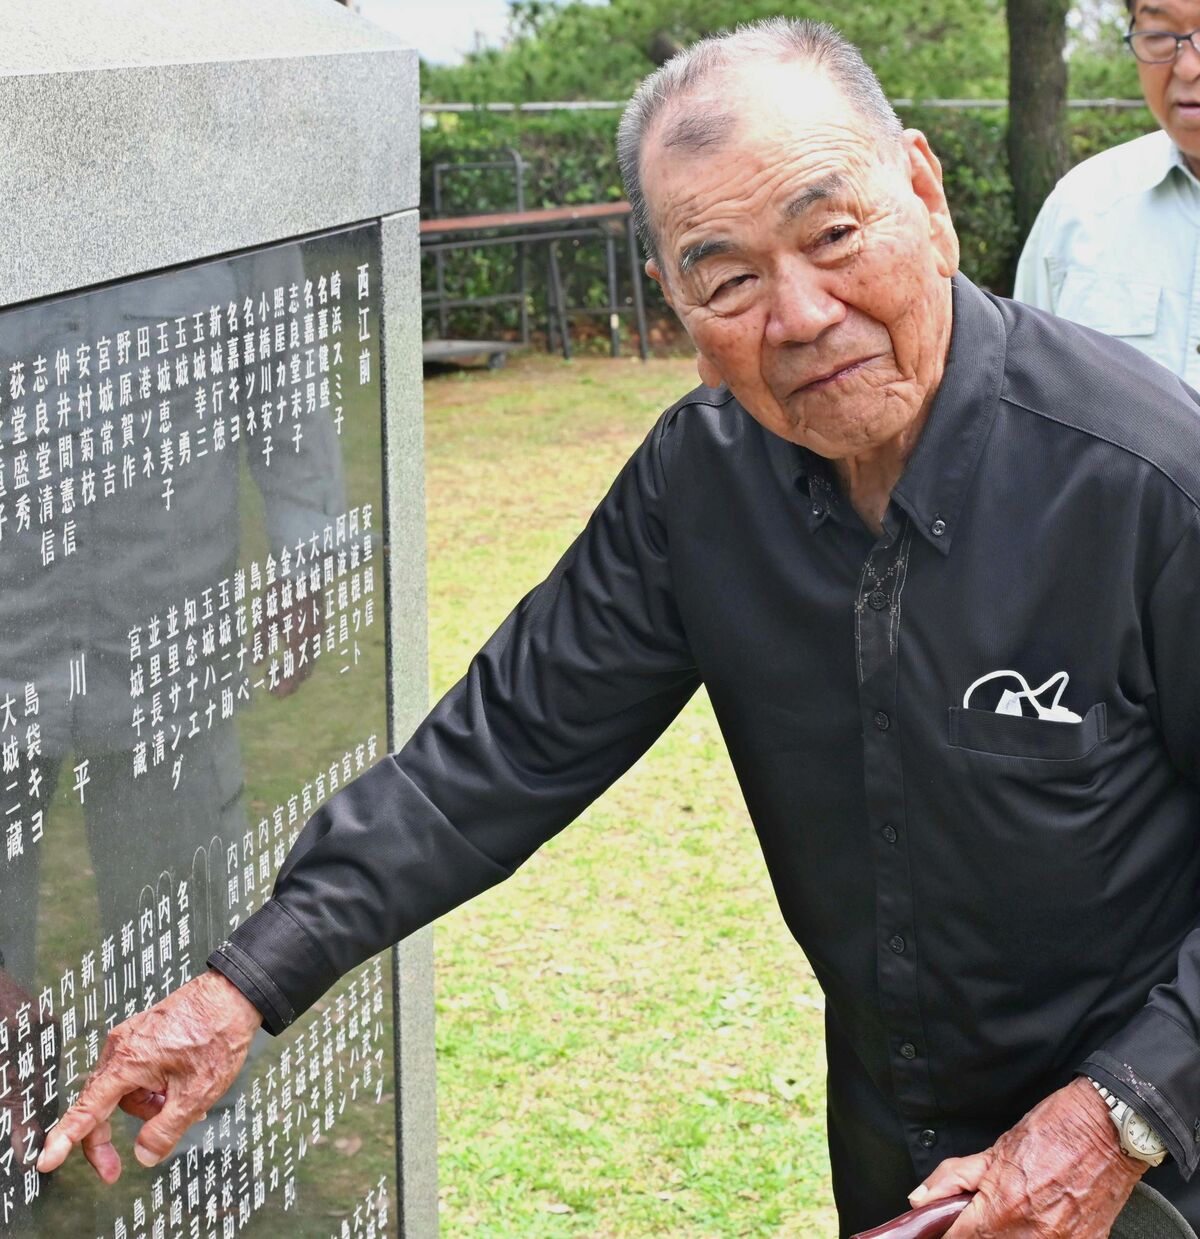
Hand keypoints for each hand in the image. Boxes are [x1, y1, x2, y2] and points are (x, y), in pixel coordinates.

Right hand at [35, 969, 261, 1182]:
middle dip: (108, 1135)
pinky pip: (139, 1073)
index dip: (66, 1138)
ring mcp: (133, 1038)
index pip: (88, 1108)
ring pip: (125, 1090)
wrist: (235, 994)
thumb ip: (166, 1130)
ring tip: (186, 1102)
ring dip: (148, 1106)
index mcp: (128, 1062)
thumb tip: (143, 1156)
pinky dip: (154, 1088)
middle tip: (114, 1170)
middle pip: (101, 1103)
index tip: (47, 1159)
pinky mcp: (145, 1035)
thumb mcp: (197, 1092)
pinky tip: (183, 1089)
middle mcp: (122, 1047)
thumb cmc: (218, 1034)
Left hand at [264, 594, 318, 697]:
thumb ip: (260, 641)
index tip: (271, 693)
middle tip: (269, 685)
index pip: (295, 674)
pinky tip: (282, 654)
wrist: (303, 572)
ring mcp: (318, 635)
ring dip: (291, 671)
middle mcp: (312, 641)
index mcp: (299, 640)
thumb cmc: (281, 593)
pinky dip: (297, 659)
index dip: (284, 687)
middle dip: (287, 683)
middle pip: (303, 673)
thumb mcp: (265, 616)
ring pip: (307, 663)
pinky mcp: (318, 629)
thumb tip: (254, 664)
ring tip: (271, 671)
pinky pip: (309, 652)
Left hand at [909, 1078, 1145, 1236]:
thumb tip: (922, 1200)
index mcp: (1004, 1208)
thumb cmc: (1054, 1132)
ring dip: (1004, 1236)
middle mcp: (1034, 1235)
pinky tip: (1035, 1221)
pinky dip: (1033, 1237)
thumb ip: (953, 1179)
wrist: (1108, 1131)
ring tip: (1009, 1215)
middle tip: (974, 1218)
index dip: (946, 1234)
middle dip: (975, 1234)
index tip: (943, 1228)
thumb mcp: (993, 1150)